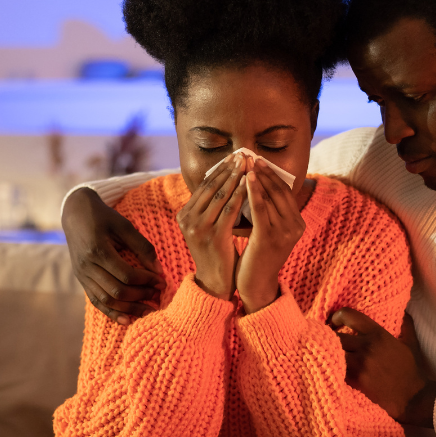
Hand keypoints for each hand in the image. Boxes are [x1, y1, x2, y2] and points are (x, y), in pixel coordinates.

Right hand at [62, 187, 164, 324]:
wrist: (75, 214)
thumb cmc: (103, 217)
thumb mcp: (124, 225)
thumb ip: (143, 247)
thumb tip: (159, 271)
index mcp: (98, 251)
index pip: (126, 275)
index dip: (147, 281)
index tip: (162, 281)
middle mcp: (87, 267)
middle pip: (117, 291)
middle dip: (141, 296)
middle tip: (158, 295)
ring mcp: (82, 275)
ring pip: (106, 301)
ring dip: (129, 308)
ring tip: (148, 311)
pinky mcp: (81, 280)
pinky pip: (96, 301)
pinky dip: (112, 312)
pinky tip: (127, 319)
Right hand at [177, 153, 247, 299]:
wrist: (215, 281)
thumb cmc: (215, 251)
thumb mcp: (206, 226)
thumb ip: (208, 207)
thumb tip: (223, 179)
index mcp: (184, 215)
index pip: (203, 186)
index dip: (220, 170)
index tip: (234, 157)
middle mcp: (187, 220)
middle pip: (211, 187)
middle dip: (229, 169)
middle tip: (244, 155)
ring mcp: (198, 229)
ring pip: (220, 196)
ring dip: (236, 178)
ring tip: (249, 165)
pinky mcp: (214, 237)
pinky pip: (230, 210)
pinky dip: (241, 195)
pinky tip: (251, 186)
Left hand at [237, 162, 304, 313]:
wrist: (256, 286)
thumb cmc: (258, 257)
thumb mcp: (267, 231)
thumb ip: (269, 213)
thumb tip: (258, 185)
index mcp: (297, 223)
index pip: (285, 192)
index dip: (272, 174)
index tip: (259, 159)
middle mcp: (295, 226)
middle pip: (279, 191)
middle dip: (264, 171)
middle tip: (251, 155)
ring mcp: (284, 233)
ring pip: (270, 197)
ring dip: (257, 177)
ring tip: (245, 163)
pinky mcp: (269, 238)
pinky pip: (260, 209)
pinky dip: (253, 192)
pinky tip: (244, 180)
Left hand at [330, 309, 435, 425]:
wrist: (412, 397)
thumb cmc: (411, 370)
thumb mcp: (411, 344)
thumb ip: (406, 325)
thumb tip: (404, 312)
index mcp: (378, 334)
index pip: (349, 315)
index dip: (337, 317)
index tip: (334, 323)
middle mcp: (367, 346)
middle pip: (335, 336)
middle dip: (330, 339)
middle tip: (329, 342)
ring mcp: (359, 363)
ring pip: (332, 353)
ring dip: (330, 354)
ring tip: (329, 356)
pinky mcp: (354, 380)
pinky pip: (335, 369)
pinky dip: (332, 368)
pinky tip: (333, 369)